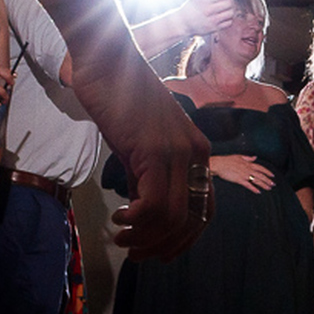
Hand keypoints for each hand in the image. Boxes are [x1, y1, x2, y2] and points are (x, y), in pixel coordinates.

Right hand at [78, 55, 213, 261]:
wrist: (107, 60)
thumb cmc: (119, 98)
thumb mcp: (139, 145)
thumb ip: (145, 176)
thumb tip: (141, 210)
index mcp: (199, 153)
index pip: (205, 209)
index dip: (185, 238)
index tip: (159, 252)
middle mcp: (196, 155)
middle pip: (193, 220)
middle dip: (164, 246)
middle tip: (135, 253)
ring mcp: (178, 152)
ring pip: (173, 217)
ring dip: (145, 238)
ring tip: (121, 238)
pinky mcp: (154, 150)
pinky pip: (154, 203)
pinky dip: (136, 221)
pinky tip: (118, 218)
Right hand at [177, 0, 239, 36]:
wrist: (183, 23)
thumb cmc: (192, 6)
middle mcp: (208, 10)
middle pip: (229, 2)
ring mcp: (212, 20)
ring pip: (231, 13)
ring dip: (231, 9)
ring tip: (226, 8)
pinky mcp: (214, 29)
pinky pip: (229, 23)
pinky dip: (229, 18)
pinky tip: (224, 16)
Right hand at [211, 154, 274, 193]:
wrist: (219, 164)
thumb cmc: (227, 160)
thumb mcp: (239, 156)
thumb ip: (248, 158)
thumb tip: (255, 157)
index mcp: (248, 163)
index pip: (261, 168)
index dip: (267, 172)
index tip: (272, 175)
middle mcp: (248, 169)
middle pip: (261, 175)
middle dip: (268, 180)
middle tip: (273, 184)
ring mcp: (244, 175)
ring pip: (256, 180)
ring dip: (263, 185)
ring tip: (269, 188)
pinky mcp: (239, 180)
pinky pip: (248, 185)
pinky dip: (254, 189)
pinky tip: (258, 192)